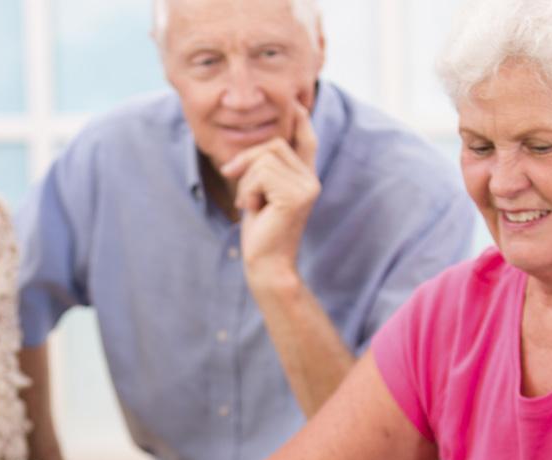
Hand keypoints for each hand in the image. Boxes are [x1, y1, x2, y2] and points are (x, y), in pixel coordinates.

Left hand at [221, 101, 319, 284]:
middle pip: (273, 144)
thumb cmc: (261, 234)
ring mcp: (306, 186)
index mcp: (304, 179)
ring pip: (264, 159)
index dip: (301, 121)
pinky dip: (249, 191)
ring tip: (251, 206)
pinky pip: (260, 174)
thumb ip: (263, 173)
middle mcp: (310, 179)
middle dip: (247, 162)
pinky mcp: (296, 195)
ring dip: (247, 182)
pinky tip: (254, 210)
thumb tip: (248, 156)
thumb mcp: (259, 196)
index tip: (297, 104)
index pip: (306, 141)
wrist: (266, 264)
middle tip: (240, 190)